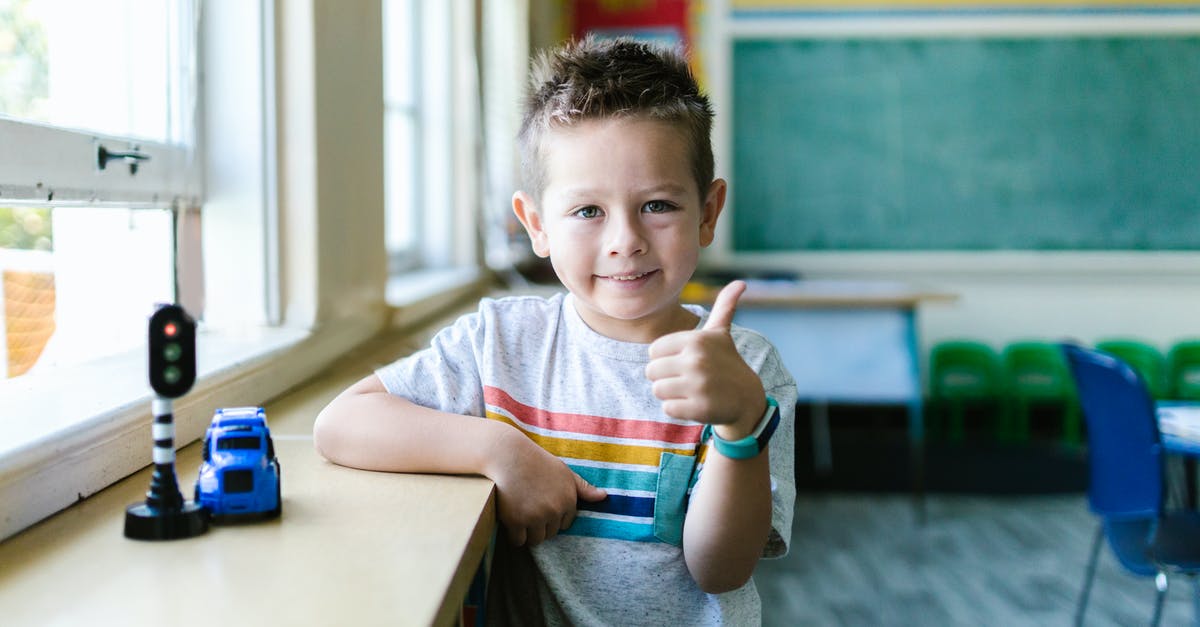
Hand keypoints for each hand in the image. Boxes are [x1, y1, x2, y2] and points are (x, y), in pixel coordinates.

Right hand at [484, 429, 606, 545]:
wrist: (508, 455)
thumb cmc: (537, 462)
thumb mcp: (564, 472)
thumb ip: (583, 487)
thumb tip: (604, 496)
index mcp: (568, 500)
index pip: (564, 524)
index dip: (552, 516)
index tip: (541, 504)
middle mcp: (554, 510)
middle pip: (550, 534)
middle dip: (540, 525)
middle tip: (528, 508)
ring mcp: (535, 517)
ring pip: (535, 540)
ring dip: (527, 533)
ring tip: (520, 515)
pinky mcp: (516, 521)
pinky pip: (518, 541)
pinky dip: (514, 536)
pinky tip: (510, 521)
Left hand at [646, 281, 765, 437]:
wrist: (747, 399)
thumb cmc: (726, 363)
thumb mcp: (721, 334)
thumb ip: (724, 307)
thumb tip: (741, 283)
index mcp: (696, 340)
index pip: (653, 351)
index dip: (665, 358)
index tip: (684, 361)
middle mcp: (697, 360)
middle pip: (651, 371)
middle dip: (665, 377)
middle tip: (687, 379)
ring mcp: (698, 385)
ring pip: (657, 390)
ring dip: (670, 394)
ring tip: (691, 390)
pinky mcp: (699, 408)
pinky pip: (667, 409)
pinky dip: (678, 409)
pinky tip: (695, 404)